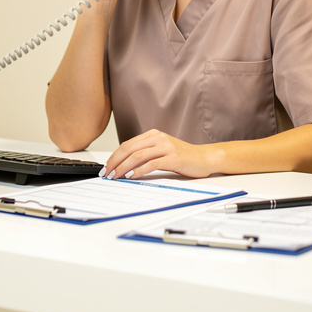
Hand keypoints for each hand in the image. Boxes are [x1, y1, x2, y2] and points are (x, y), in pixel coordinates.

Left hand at [100, 129, 216, 179]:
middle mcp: (158, 138)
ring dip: (124, 167)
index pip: (127, 144)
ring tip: (116, 176)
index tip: (106, 167)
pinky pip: (152, 163)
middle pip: (129, 149)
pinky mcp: (173, 158)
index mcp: (153, 134)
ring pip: (138, 156)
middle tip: (107, 173)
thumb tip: (124, 166)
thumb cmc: (183, 156)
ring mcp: (166, 147)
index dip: (114, 156)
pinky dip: (139, 170)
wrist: (204, 158)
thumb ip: (146, 154)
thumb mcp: (162, 151)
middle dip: (115, 162)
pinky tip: (132, 176)